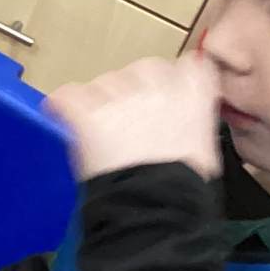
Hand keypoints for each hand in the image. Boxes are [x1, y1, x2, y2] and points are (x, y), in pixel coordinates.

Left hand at [44, 52, 221, 181]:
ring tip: (104, 134)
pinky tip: (65, 117)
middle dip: (135, 90)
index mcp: (192, 92)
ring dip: (101, 101)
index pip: (185, 65)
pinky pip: (67, 95)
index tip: (166, 95)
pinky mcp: (87, 113)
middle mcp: (156, 85)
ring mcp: (119, 96)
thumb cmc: (183, 185)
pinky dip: (64, 104)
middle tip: (131, 122)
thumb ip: (194, 117)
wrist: (155, 206)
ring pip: (104, 82)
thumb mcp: (205, 147)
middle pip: (141, 69)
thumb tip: (184, 111)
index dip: (172, 80)